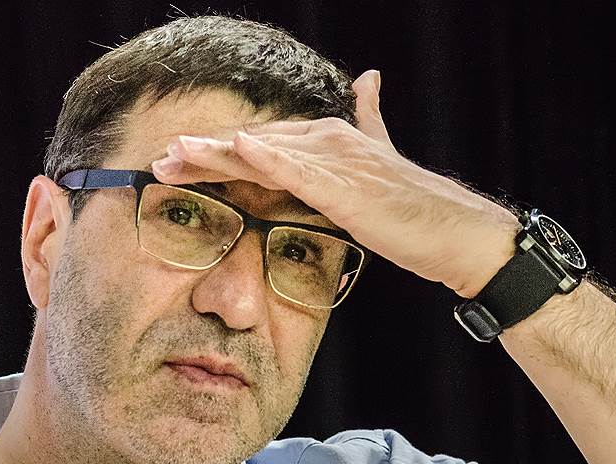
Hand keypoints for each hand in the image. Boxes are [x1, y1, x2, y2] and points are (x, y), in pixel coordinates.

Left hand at [151, 70, 519, 297]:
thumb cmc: (416, 209)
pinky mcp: (347, 187)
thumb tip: (370, 78)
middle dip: (203, 152)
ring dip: (217, 153)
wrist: (456, 232)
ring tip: (174, 154)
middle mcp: (328, 142)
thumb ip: (369, 118)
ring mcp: (337, 162)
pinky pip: (299, 170)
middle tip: (159, 160)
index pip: (262, 144)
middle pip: (253, 146)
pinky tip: (237, 149)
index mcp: (330, 139)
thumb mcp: (382, 159)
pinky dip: (268, 158)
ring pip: (265, 154)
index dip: (219, 151)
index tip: (180, 161)